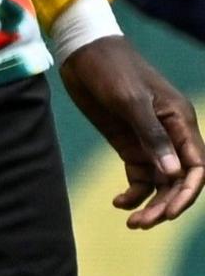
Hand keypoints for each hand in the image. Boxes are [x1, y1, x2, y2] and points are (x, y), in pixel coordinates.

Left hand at [60, 36, 204, 228]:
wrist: (83, 52)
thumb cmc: (111, 68)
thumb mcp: (130, 99)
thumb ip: (151, 135)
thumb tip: (172, 173)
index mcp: (181, 122)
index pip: (197, 167)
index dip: (188, 192)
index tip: (169, 212)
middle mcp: (171, 135)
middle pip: (179, 180)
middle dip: (166, 204)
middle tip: (142, 223)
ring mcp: (151, 141)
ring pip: (160, 183)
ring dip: (150, 204)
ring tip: (131, 222)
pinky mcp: (130, 144)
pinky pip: (140, 177)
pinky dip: (133, 193)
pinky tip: (119, 202)